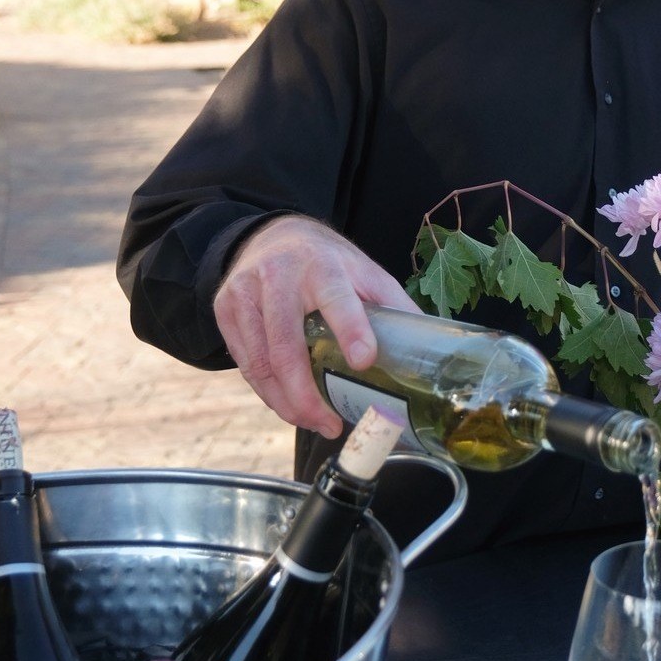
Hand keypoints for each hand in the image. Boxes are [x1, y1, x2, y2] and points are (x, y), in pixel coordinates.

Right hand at [214, 216, 418, 436]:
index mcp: (322, 265)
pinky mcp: (225, 310)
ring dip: (286, 404)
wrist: (270, 235)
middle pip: (286, 347)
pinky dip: (267, 392)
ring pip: (260, 364)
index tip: (364, 360)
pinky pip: (245, 363)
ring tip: (313, 422)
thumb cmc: (325, 261)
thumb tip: (436, 351)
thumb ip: (394, 306)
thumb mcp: (364, 272)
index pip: (336, 297)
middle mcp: (278, 276)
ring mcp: (245, 294)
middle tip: (330, 424)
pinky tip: (288, 404)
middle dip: (306, 396)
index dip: (350, 328)